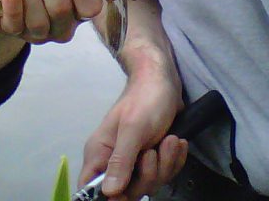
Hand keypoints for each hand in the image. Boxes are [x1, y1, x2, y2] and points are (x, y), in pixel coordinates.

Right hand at [79, 69, 187, 200]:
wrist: (164, 80)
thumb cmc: (145, 100)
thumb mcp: (133, 129)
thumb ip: (121, 161)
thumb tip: (109, 192)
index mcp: (100, 153)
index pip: (91, 187)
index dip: (108, 197)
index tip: (126, 192)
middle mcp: (114, 160)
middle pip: (128, 191)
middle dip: (149, 175)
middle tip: (155, 152)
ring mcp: (135, 159)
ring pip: (149, 182)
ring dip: (165, 164)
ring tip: (171, 140)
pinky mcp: (152, 156)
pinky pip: (163, 172)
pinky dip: (174, 160)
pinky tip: (177, 142)